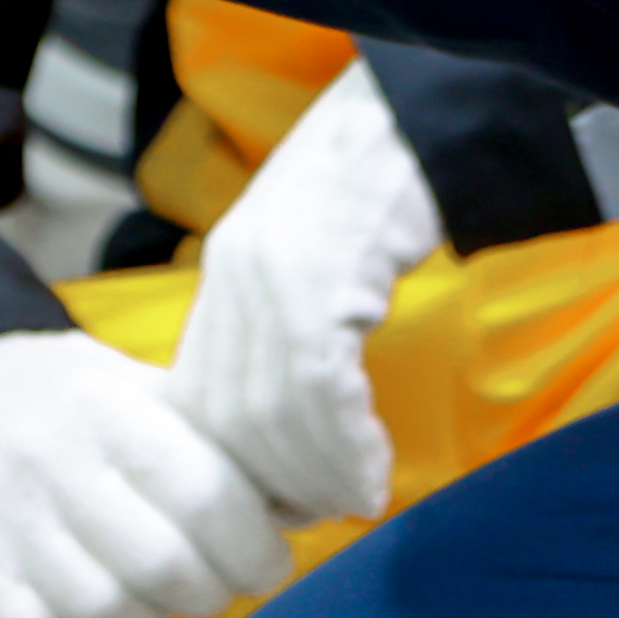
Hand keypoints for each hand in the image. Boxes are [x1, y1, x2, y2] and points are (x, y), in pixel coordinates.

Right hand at [0, 326, 293, 617]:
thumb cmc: (66, 396)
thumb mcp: (136, 384)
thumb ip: (212, 438)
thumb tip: (305, 502)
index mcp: (105, 405)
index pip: (204, 491)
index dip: (254, 544)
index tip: (272, 561)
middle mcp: (47, 461)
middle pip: (163, 563)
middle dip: (216, 589)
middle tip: (227, 585)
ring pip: (108, 609)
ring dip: (156, 616)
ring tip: (166, 596)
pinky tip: (106, 605)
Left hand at [165, 58, 442, 521]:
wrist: (419, 102)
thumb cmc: (382, 172)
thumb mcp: (313, 240)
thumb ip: (289, 313)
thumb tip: (294, 411)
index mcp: (228, 267)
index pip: (199, 397)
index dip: (233, 464)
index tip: (280, 498)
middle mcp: (238, 272)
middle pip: (227, 417)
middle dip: (270, 482)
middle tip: (319, 514)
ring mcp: (277, 272)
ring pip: (271, 414)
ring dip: (315, 476)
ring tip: (355, 500)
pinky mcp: (326, 275)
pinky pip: (319, 391)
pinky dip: (344, 449)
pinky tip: (373, 474)